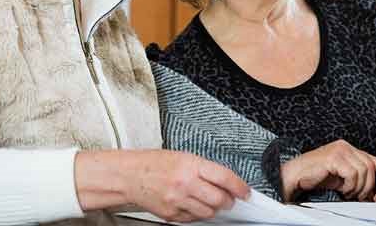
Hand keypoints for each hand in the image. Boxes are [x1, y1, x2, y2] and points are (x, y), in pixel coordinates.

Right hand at [77, 149, 248, 222]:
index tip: (245, 192)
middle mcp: (185, 184)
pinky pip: (193, 219)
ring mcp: (178, 201)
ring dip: (214, 208)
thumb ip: (205, 169)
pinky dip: (198, 213)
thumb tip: (225, 181)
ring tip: (210, 201)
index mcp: (191, 165)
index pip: (224, 178)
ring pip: (208, 212)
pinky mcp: (171, 215)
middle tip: (229, 198)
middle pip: (219, 199)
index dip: (240, 187)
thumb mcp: (184, 157)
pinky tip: (194, 204)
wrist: (130, 176)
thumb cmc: (155, 163)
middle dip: (228, 200)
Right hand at [281, 140, 375, 201]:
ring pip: (363, 171)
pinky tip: (342, 188)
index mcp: (347, 149)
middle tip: (358, 196)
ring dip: (357, 187)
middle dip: (367, 185)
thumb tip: (369, 186)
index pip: (370, 157)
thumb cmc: (316, 176)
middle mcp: (345, 146)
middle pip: (369, 166)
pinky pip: (352, 173)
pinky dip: (349, 185)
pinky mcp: (334, 156)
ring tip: (347, 192)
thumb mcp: (340, 177)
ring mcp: (340, 150)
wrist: (296, 175)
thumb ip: (354, 176)